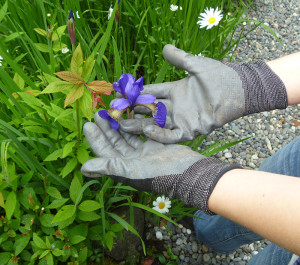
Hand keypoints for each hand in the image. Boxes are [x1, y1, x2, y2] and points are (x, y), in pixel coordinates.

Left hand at [81, 113, 238, 213]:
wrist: (186, 171)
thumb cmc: (157, 173)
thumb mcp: (130, 170)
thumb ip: (107, 166)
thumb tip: (83, 168)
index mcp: (123, 168)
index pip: (105, 152)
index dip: (95, 139)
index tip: (88, 124)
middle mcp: (131, 161)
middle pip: (115, 142)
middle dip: (106, 129)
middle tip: (99, 113)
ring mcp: (143, 153)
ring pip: (127, 136)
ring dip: (119, 125)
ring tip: (112, 111)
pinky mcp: (154, 146)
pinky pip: (141, 133)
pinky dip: (135, 124)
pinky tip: (130, 113)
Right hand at [119, 44, 286, 142]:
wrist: (237, 89)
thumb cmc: (218, 76)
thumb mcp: (195, 65)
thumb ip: (179, 58)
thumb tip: (164, 48)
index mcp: (175, 91)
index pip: (151, 92)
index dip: (136, 93)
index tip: (120, 92)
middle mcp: (176, 107)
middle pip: (149, 110)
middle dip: (132, 111)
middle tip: (115, 111)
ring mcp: (182, 119)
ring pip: (156, 123)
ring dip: (140, 125)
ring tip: (122, 125)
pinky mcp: (190, 129)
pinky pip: (171, 135)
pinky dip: (159, 134)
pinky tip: (146, 130)